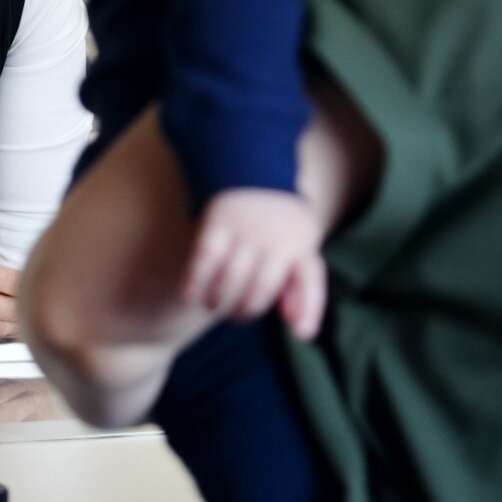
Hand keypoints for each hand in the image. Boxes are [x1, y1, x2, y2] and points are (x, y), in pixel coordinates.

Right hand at [183, 188, 327, 338]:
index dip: (309, 308)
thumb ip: (299, 285)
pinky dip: (196, 280)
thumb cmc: (277, 222)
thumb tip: (300, 329)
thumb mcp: (298, 245)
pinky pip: (206, 258)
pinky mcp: (219, 219)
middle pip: (261, 289)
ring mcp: (247, 227)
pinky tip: (190, 294)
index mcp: (302, 242)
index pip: (311, 278)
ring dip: (219, 300)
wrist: (251, 169)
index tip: (301, 333)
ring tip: (213, 306)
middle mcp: (277, 236)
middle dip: (246, 310)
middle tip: (236, 316)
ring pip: (232, 278)